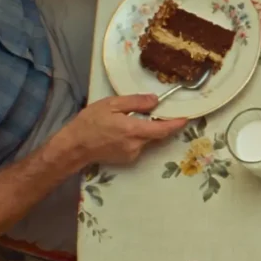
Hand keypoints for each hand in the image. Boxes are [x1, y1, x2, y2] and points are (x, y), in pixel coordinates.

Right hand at [58, 94, 187, 166]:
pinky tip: (123, 131)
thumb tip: (155, 101)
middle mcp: (137, 145)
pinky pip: (139, 146)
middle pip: (157, 134)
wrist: (73, 147)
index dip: (177, 124)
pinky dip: (137, 137)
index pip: (164, 129)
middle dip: (161, 124)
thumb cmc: (89, 123)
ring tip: (130, 120)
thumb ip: (136, 102)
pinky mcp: (127, 159)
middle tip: (157, 112)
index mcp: (135, 131)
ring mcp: (132, 154)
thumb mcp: (111, 105)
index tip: (187, 117)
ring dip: (146, 130)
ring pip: (148, 140)